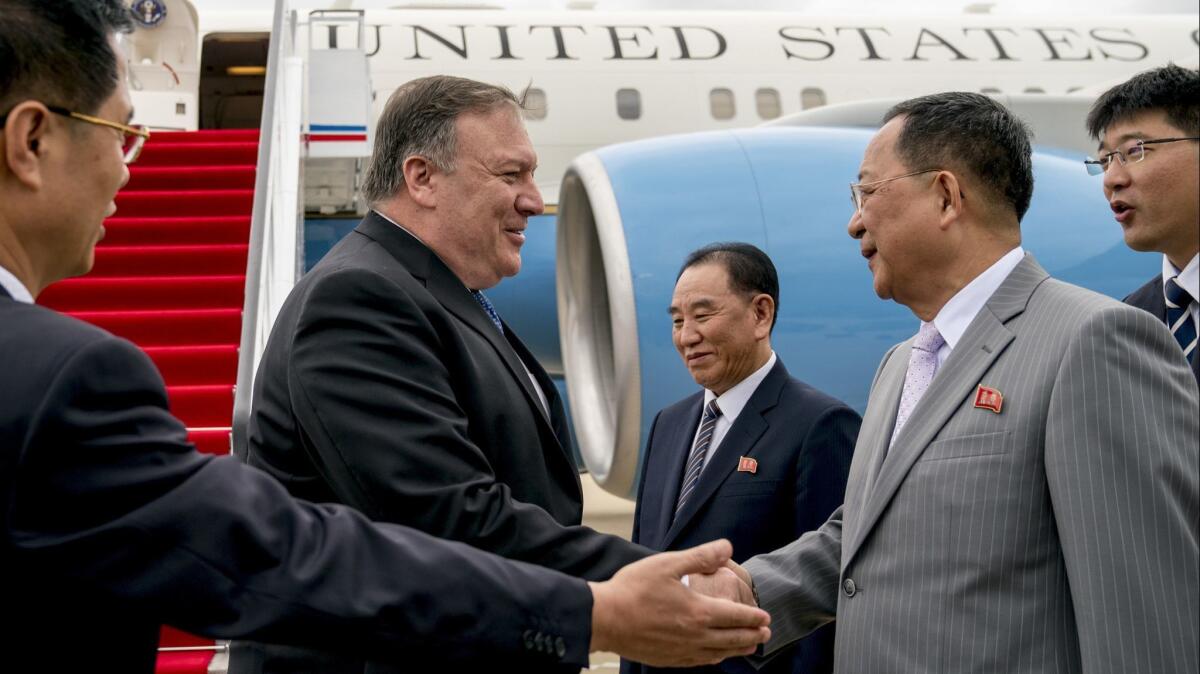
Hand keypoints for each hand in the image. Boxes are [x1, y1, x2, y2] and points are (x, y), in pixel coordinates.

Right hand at [589, 539, 770, 666]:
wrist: (604, 619)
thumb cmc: (632, 589)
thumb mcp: (668, 564)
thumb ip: (700, 557)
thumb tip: (727, 547)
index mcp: (698, 612)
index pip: (736, 616)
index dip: (753, 616)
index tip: (766, 617)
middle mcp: (695, 636)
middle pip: (732, 639)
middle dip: (753, 635)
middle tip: (766, 633)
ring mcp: (682, 651)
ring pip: (718, 653)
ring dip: (738, 650)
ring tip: (750, 647)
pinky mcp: (668, 660)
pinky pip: (700, 662)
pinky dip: (714, 659)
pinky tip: (715, 656)